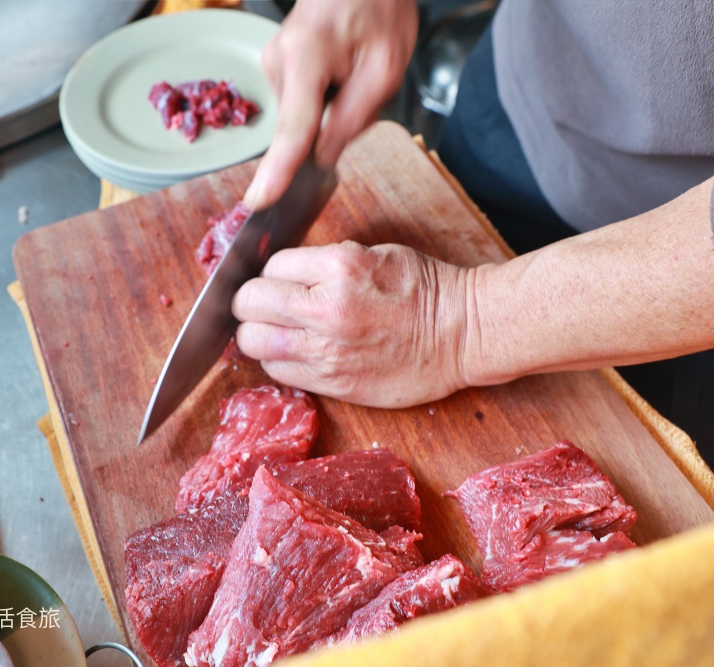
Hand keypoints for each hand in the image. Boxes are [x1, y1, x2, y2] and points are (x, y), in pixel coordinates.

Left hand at [232, 241, 472, 407]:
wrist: (464, 333)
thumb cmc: (424, 289)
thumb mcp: (372, 255)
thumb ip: (323, 264)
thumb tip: (280, 271)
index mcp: (338, 268)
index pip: (271, 266)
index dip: (272, 272)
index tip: (280, 279)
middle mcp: (326, 310)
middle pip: (250, 304)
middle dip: (251, 302)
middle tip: (263, 305)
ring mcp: (327, 351)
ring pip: (254, 342)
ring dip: (258, 334)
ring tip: (276, 331)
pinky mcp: (333, 383)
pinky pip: (278, 372)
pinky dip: (278, 362)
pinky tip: (296, 353)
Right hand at [243, 0, 418, 209]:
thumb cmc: (377, 8)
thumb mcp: (386, 65)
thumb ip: (355, 117)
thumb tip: (323, 156)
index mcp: (307, 57)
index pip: (293, 127)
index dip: (279, 169)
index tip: (261, 199)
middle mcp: (279, 61)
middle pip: (301, 127)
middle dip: (333, 125)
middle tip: (362, 86)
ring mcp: (273, 63)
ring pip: (302, 118)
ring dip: (330, 110)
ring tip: (352, 72)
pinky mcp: (275, 67)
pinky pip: (300, 103)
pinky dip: (322, 100)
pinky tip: (339, 73)